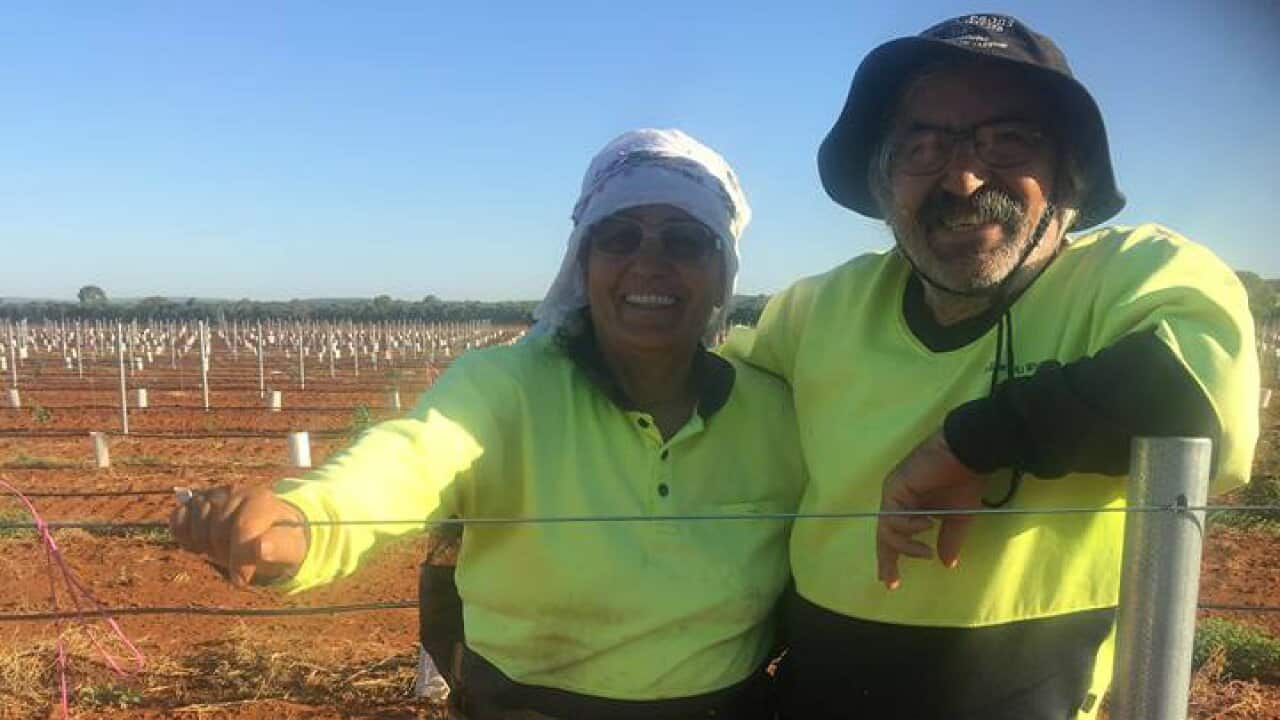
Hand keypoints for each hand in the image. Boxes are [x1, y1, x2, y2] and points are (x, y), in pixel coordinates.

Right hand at [169, 486, 308, 585]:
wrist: (270, 527)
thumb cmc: (281, 540)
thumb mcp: (290, 548)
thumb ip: (278, 549)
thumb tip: (262, 548)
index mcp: (260, 500)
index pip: (241, 529)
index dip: (238, 560)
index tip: (242, 580)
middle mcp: (235, 492)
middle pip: (216, 531)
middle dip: (225, 552)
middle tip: (236, 557)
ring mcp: (214, 495)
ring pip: (195, 526)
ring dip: (205, 545)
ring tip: (224, 547)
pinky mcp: (195, 501)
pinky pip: (177, 519)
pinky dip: (184, 535)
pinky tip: (201, 543)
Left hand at [876, 431, 982, 590]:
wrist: (968, 454)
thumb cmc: (964, 481)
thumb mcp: (958, 518)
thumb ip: (949, 540)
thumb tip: (948, 564)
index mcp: (910, 507)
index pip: (894, 536)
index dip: (892, 558)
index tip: (892, 582)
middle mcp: (897, 501)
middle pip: (884, 535)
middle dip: (886, 560)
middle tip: (891, 581)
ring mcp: (893, 494)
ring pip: (887, 530)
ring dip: (906, 545)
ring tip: (925, 550)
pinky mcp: (894, 488)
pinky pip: (893, 518)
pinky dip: (909, 527)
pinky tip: (926, 524)